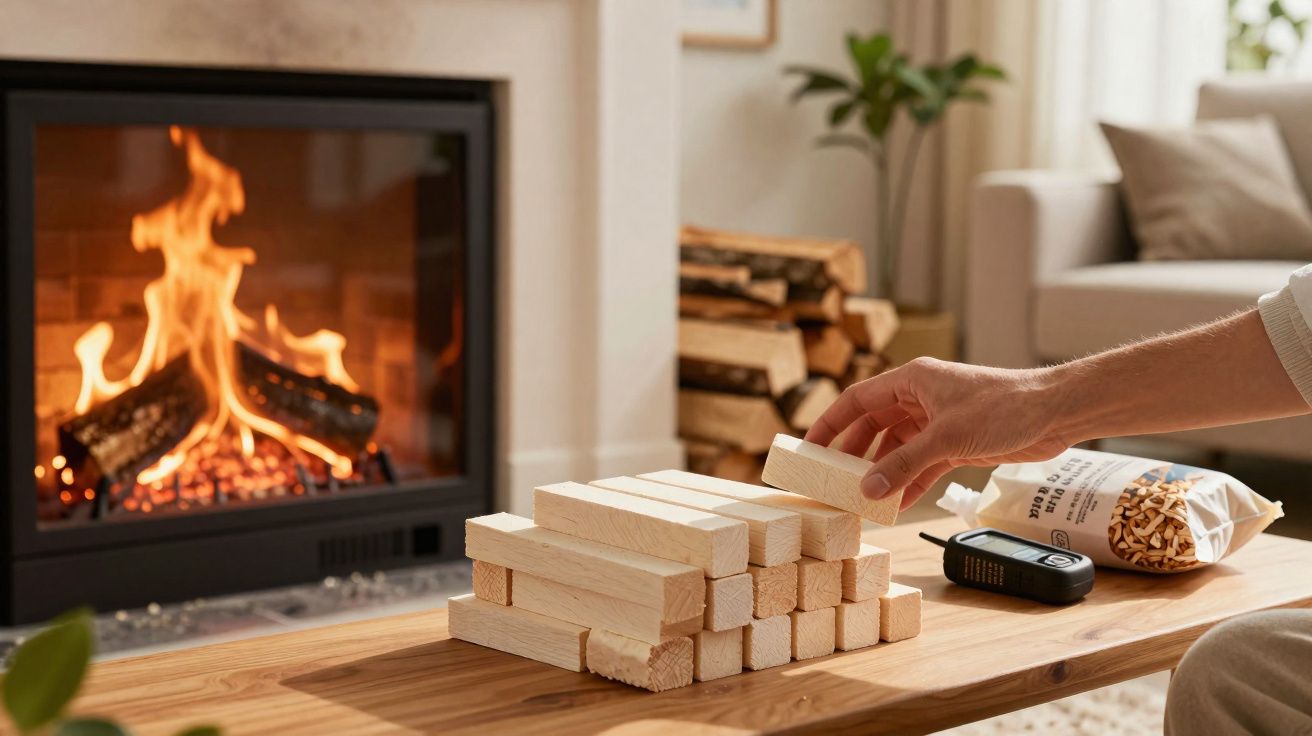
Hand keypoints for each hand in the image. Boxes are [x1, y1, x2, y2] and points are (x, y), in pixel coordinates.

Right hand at [804, 358, 1071, 510]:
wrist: (1054, 413)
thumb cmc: (1004, 406)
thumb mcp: (946, 438)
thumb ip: (904, 465)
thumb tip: (868, 490)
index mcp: (911, 380)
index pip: (857, 399)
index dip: (830, 423)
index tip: (810, 446)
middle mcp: (920, 398)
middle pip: (873, 425)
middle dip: (852, 452)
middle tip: (832, 479)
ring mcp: (937, 421)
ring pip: (896, 447)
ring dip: (882, 471)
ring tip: (861, 497)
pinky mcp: (955, 443)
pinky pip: (921, 464)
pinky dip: (908, 482)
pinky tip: (896, 503)